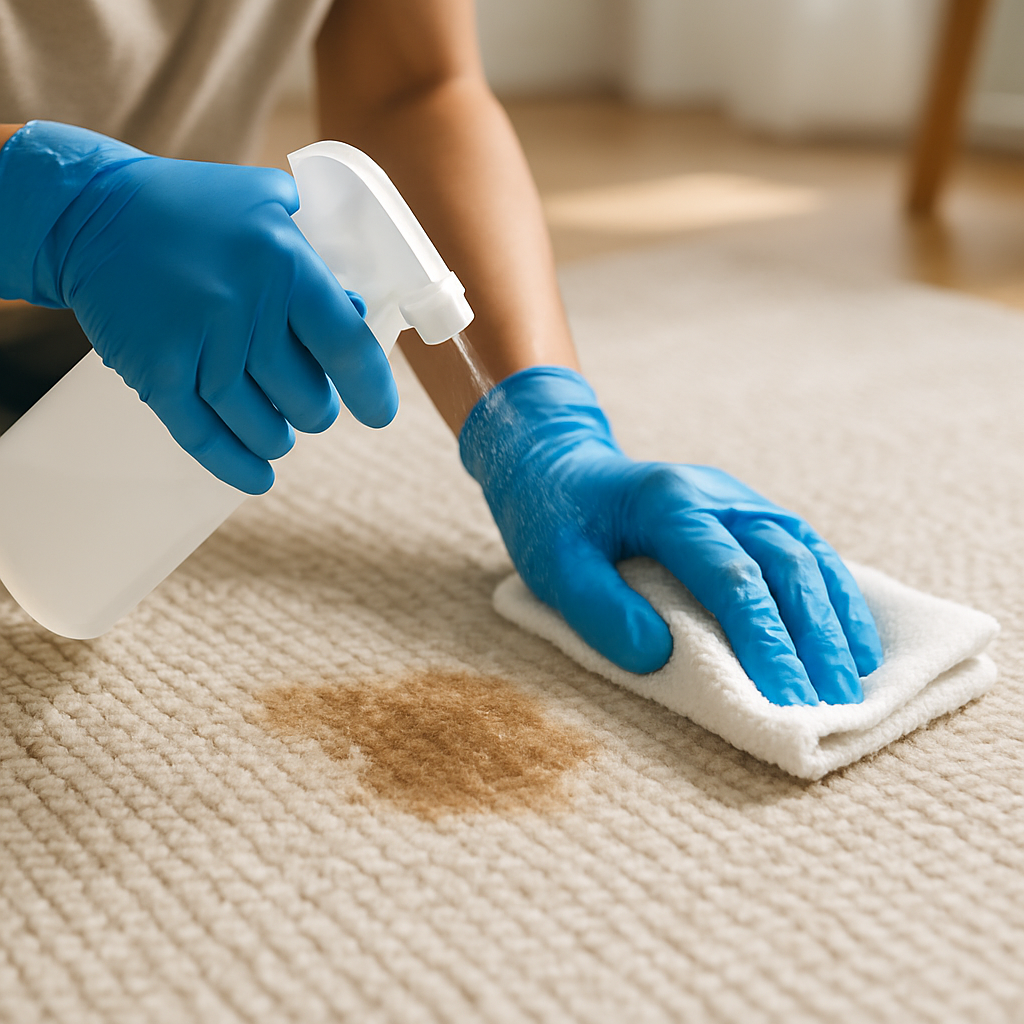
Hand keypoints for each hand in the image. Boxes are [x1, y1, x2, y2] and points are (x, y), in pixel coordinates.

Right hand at [0, 120, 397, 492]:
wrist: (87, 210)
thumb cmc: (188, 206)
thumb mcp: (265, 200)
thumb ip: (311, 253)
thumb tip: (354, 307)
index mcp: (285, 263)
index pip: (348, 346)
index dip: (371, 389)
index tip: (379, 413)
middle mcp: (247, 308)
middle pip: (308, 399)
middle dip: (314, 410)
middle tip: (305, 400)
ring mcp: (199, 344)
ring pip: (263, 427)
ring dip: (277, 437)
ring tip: (279, 432)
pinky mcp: (157, 372)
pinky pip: (206, 436)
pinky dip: (236, 466)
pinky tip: (259, 479)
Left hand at [459, 367, 882, 705]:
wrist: (558, 464)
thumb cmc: (554, 521)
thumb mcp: (554, 565)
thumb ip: (600, 609)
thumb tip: (659, 654)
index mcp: (669, 504)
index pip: (731, 579)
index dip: (764, 640)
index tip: (788, 698)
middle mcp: (717, 495)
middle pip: (784, 565)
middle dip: (814, 637)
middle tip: (834, 703)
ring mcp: (737, 500)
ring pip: (805, 553)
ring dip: (835, 615)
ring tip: (856, 676)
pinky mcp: (746, 512)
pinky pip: (801, 549)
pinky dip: (830, 592)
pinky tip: (848, 631)